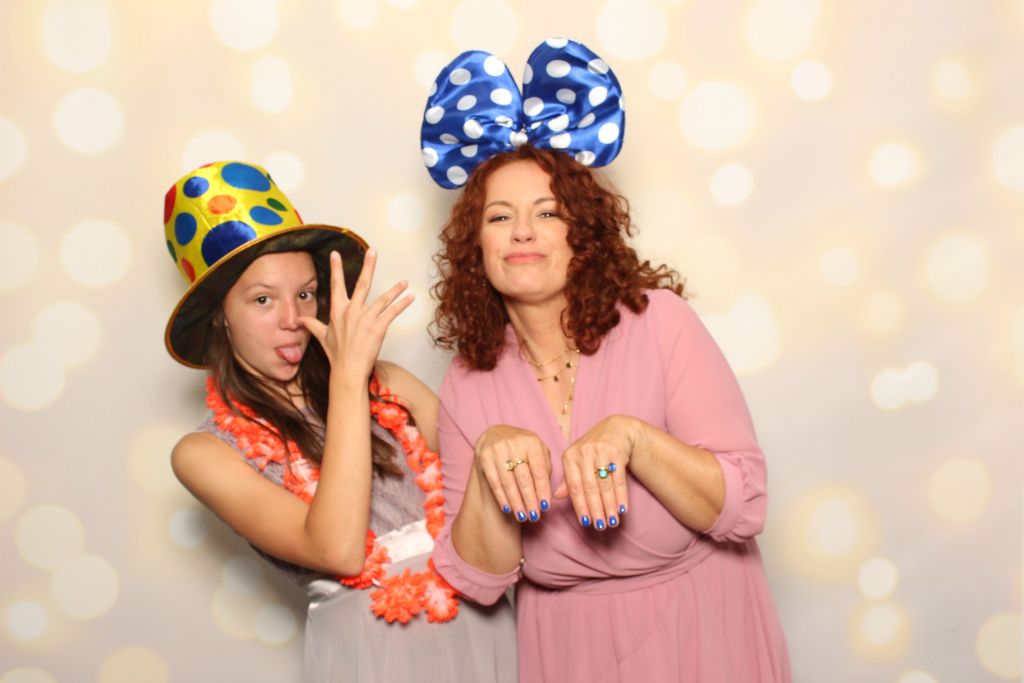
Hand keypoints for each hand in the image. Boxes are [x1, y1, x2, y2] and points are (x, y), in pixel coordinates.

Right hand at [298, 249, 412, 380]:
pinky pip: (392, 313)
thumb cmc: (336, 354)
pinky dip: (402, 305)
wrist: (347, 370)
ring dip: (395, 289)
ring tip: (404, 282)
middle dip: (368, 266)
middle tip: (373, 251)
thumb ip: (312, 324)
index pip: (336, 285)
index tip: (336, 254)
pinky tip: (410, 298)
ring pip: (383, 299)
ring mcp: (365, 319)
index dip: (336, 268)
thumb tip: (299, 320)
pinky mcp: (378, 328)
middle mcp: (352, 312)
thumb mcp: (321, 337)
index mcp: (338, 311)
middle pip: (362, 284)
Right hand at [473, 425, 552, 522]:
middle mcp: (514, 444)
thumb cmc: (523, 448)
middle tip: (534, 516)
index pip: (539, 471)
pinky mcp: (484, 457)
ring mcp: (497, 450)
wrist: (496, 434)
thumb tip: (548, 493)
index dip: (542, 490)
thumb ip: (545, 468)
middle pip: (523, 478)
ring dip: (516, 503)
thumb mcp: (538, 451)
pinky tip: (508, 509)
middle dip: (530, 500)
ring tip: (522, 516)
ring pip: (508, 483)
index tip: (545, 506)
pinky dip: (502, 498)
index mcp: (532, 442)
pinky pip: (494, 482)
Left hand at [554, 415, 641, 530]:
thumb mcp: (577, 461)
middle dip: (595, 509)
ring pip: (604, 485)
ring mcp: (599, 451)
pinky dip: (621, 495)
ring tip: (612, 521)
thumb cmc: (593, 450)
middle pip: (589, 488)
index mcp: (569, 457)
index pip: (574, 487)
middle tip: (600, 526)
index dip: (580, 506)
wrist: (616, 430)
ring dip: (609, 506)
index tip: (585, 523)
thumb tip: (555, 498)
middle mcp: (583, 453)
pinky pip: (618, 478)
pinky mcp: (616, 451)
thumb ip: (568, 480)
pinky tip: (622, 508)